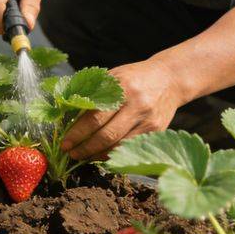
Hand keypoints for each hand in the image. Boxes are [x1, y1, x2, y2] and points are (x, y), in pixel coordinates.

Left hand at [62, 58, 183, 160]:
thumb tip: (67, 114)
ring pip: (118, 146)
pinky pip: (130, 148)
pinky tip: (101, 154)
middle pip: (106, 136)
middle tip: (71, 153)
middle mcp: (137, 105)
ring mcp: (148, 120)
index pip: (95, 117)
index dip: (77, 133)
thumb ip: (93, 94)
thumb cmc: (133, 78)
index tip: (65, 143)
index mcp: (122, 88)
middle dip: (85, 148)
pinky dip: (114, 154)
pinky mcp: (156, 132)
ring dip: (97, 155)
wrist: (169, 79)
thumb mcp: (113, 77)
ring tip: (83, 156)